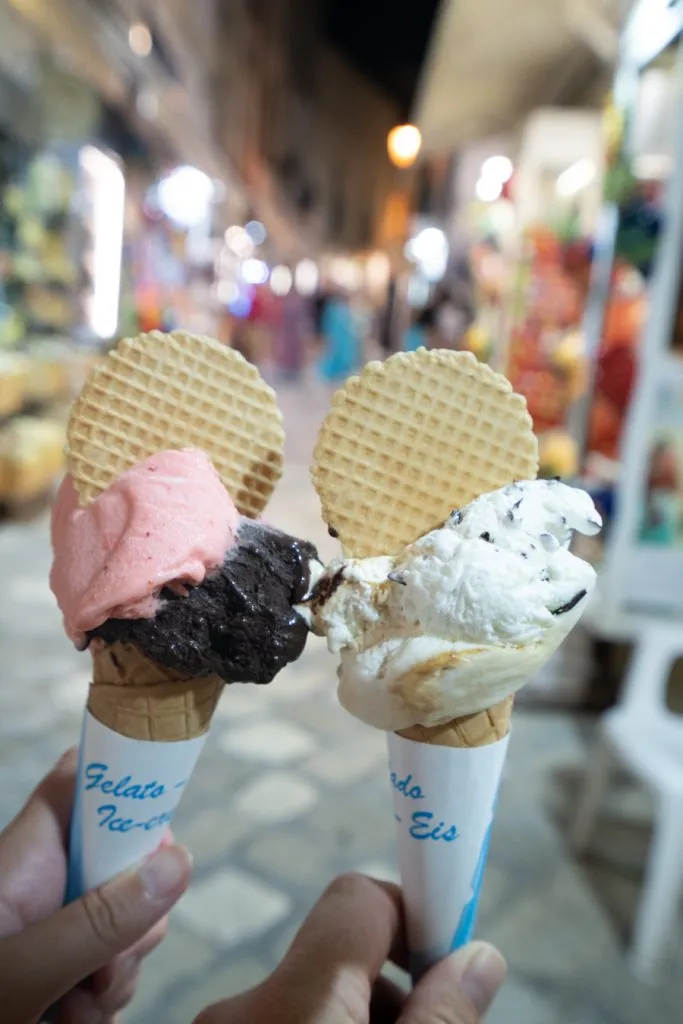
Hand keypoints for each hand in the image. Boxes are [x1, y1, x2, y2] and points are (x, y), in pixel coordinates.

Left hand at [0, 748, 191, 1022]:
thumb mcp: (23, 975)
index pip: (82, 780)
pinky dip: (101, 1002)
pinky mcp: (59, 967)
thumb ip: (99, 920)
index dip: (128, 788)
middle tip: (102, 967)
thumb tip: (179, 860)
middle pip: (124, 860)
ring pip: (124, 922)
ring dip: (116, 974)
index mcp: (23, 860)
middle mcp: (41, 884)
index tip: (155, 841)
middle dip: (134, 915)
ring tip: (70, 1013)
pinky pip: (109, 966)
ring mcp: (51, 926)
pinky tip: (68, 1022)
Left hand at [194, 873, 505, 1022]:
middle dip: (393, 987)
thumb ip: (442, 1018)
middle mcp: (240, 1011)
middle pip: (337, 956)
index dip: (412, 916)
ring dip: (359, 1018)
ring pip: (310, 1000)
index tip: (449, 959)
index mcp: (288, 1004)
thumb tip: (481, 956)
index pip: (357, 898)